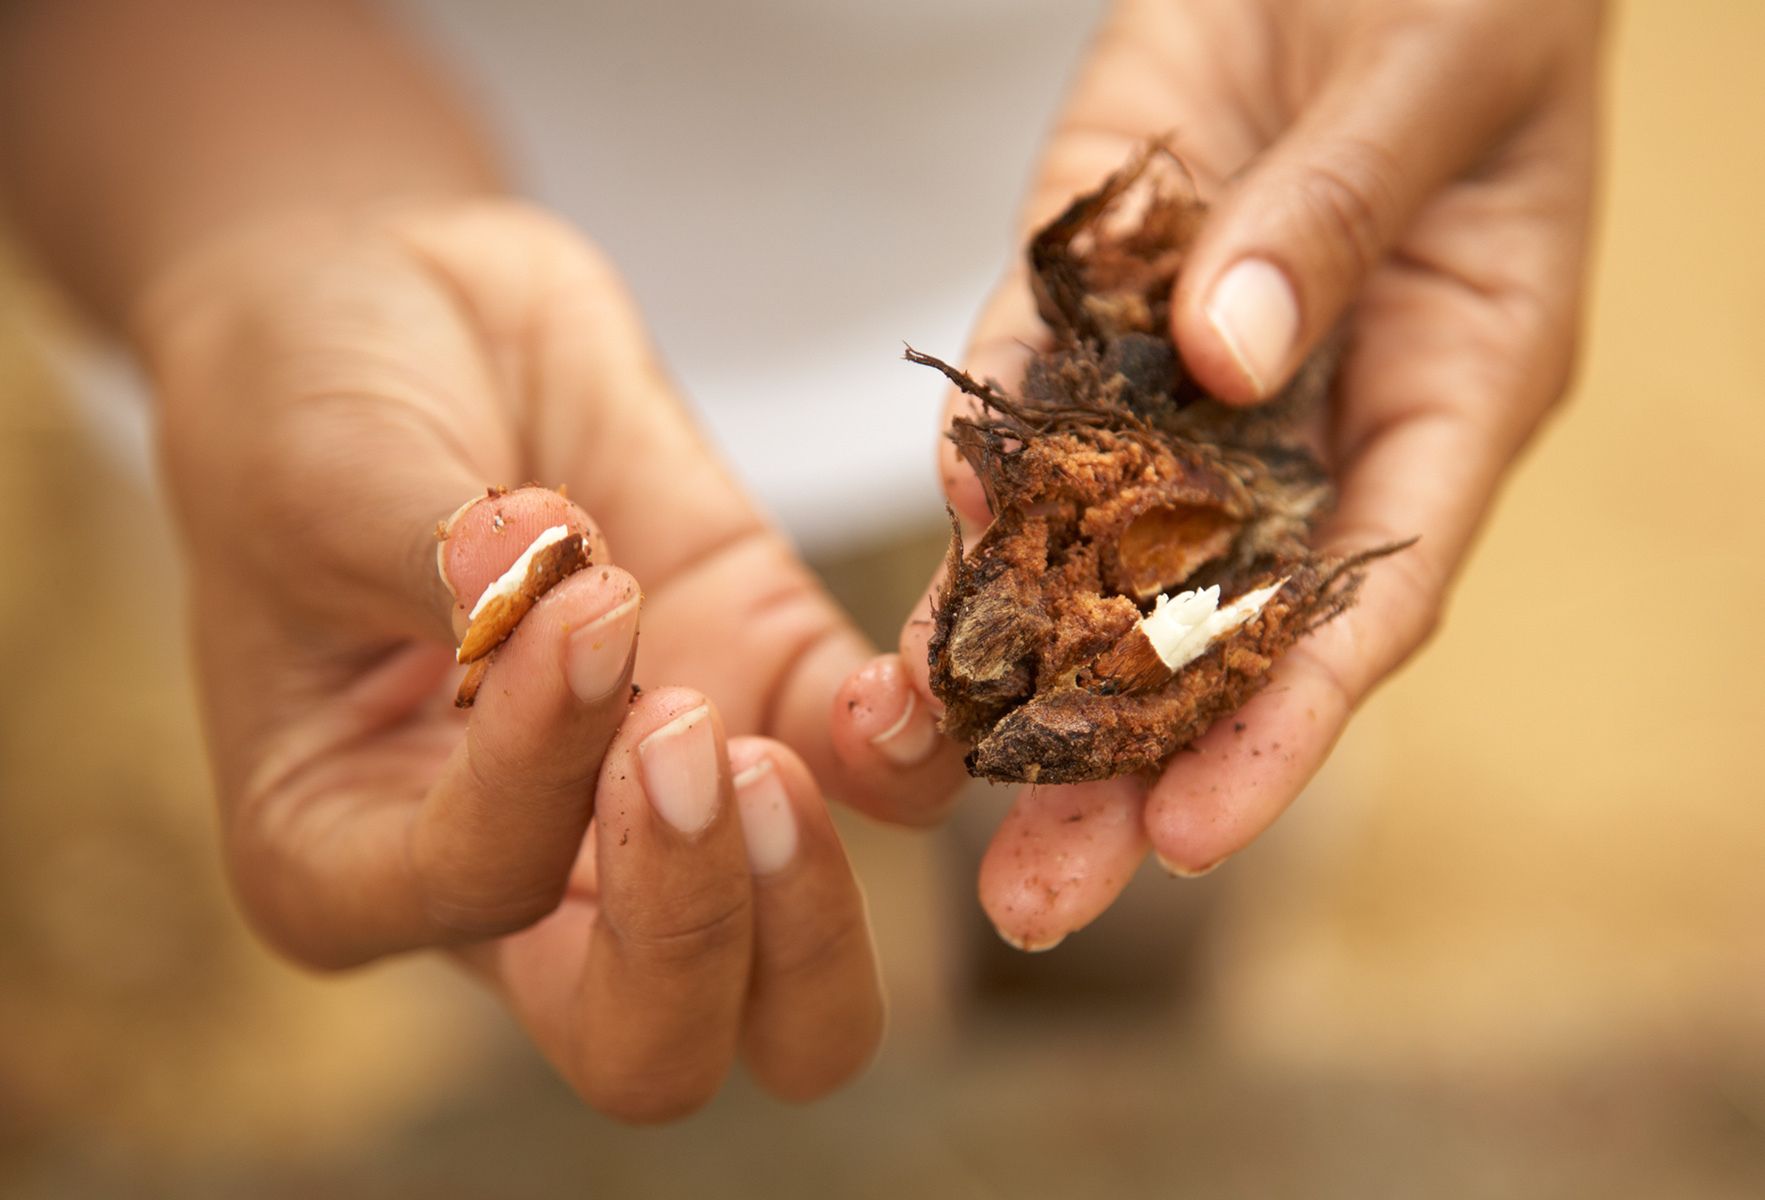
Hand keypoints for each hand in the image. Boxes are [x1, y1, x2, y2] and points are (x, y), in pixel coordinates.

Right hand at [139, 202, 961, 1115]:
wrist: (400, 301)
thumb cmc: (305, 405)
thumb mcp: (333, 476)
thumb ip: (446, 559)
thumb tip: (548, 589)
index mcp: (356, 858)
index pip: (481, 900)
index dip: (544, 775)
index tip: (579, 607)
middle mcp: (521, 870)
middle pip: (648, 1046)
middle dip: (697, 937)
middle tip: (694, 744)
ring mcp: (659, 795)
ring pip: (786, 986)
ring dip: (811, 900)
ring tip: (778, 746)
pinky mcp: (765, 680)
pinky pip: (873, 783)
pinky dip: (906, 761)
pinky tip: (901, 690)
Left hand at [840, 0, 1601, 947]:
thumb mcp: (1435, 80)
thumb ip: (1334, 220)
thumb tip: (1229, 362)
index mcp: (1449, 392)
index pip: (1362, 599)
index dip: (1280, 723)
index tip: (1192, 835)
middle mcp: (1310, 418)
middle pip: (1216, 623)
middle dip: (1125, 763)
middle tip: (1032, 900)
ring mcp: (1191, 369)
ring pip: (1104, 544)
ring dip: (1023, 663)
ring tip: (930, 772)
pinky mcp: (1095, 300)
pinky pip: (1033, 402)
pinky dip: (988, 483)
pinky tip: (933, 568)